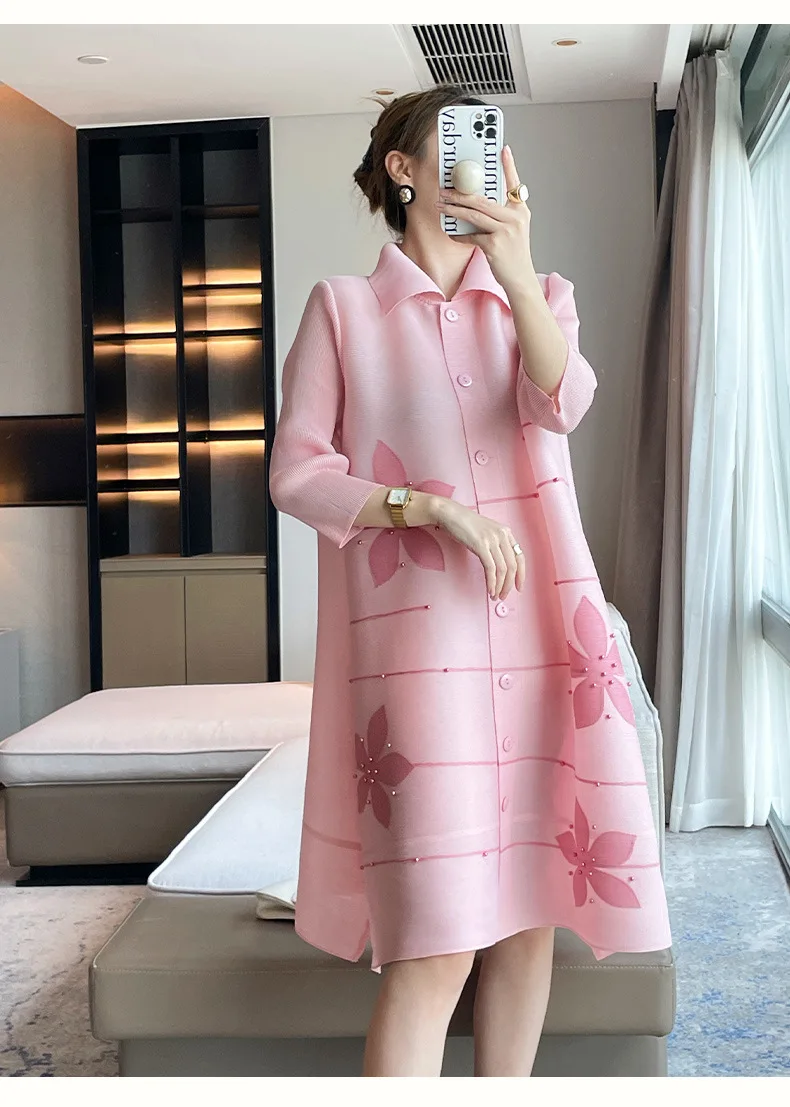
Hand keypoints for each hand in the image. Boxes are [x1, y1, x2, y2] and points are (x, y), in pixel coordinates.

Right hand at [434, 499, 524, 599]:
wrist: (449, 513)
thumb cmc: (464, 524)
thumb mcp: (485, 533)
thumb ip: (494, 546)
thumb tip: (498, 568)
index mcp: (506, 532)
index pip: (520, 557)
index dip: (521, 574)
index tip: (518, 587)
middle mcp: (502, 535)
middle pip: (513, 566)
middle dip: (509, 584)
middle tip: (503, 595)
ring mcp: (492, 539)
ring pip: (503, 569)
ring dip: (499, 586)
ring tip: (495, 595)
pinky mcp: (481, 544)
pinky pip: (490, 568)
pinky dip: (491, 582)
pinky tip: (489, 589)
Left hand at [435, 145, 535, 294]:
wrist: (520, 279)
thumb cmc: (514, 254)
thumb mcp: (514, 230)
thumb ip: (501, 215)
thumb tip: (476, 204)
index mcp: (520, 211)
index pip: (514, 183)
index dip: (509, 165)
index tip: (502, 149)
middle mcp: (515, 218)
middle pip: (482, 199)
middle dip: (460, 194)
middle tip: (444, 190)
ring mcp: (506, 231)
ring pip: (474, 214)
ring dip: (454, 210)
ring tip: (441, 206)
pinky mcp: (495, 245)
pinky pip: (471, 235)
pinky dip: (459, 235)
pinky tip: (451, 233)